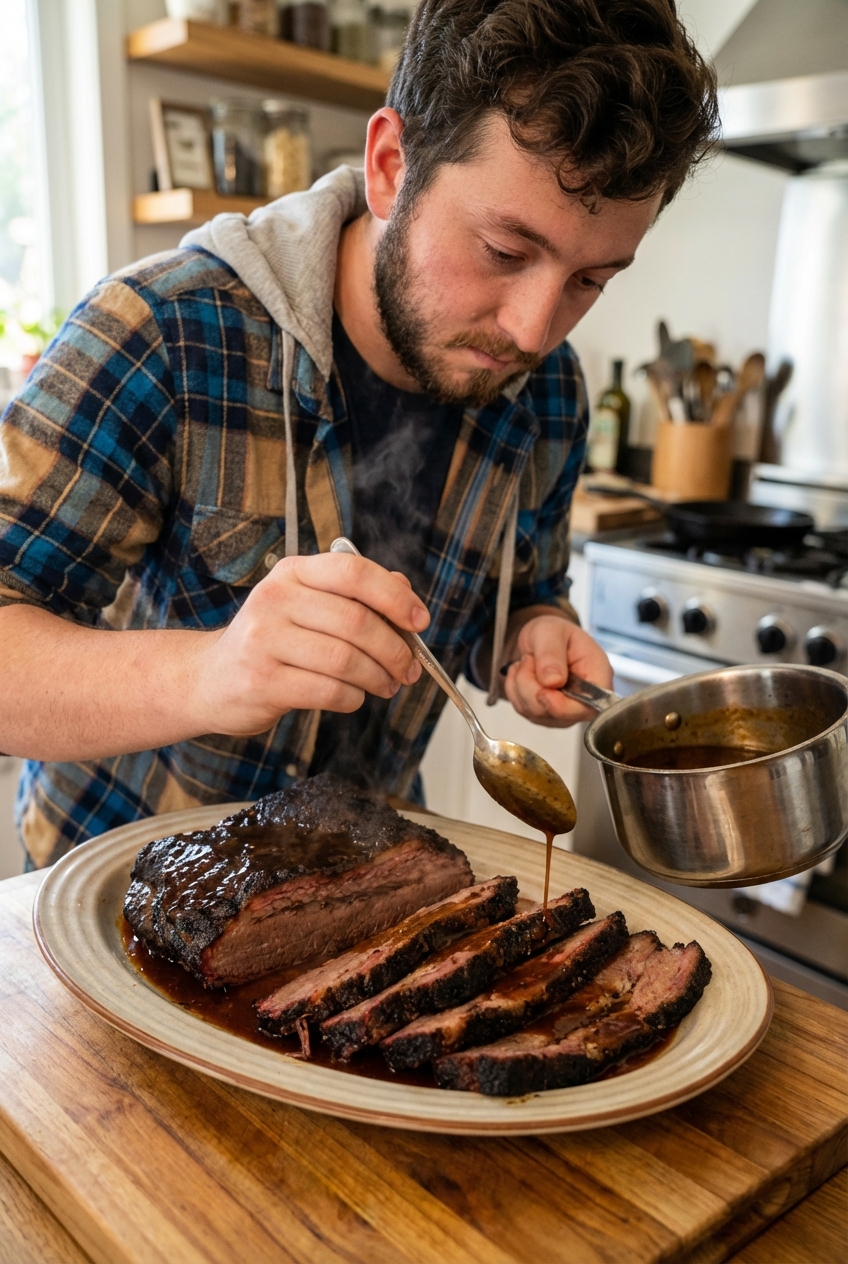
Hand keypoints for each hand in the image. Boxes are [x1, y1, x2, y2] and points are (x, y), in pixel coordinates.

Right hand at [193, 553, 426, 735]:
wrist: (210, 679)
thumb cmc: (271, 642)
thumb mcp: (305, 606)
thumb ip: (353, 596)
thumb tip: (406, 592)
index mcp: (292, 573)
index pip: (353, 572)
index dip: (395, 596)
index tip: (419, 621)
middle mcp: (274, 599)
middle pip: (356, 621)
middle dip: (395, 650)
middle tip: (409, 669)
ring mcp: (264, 640)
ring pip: (346, 660)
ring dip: (378, 678)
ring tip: (386, 685)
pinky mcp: (262, 681)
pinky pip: (328, 690)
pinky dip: (353, 698)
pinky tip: (354, 697)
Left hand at [501, 614, 612, 726]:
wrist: (541, 638)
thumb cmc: (553, 632)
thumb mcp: (550, 631)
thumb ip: (551, 654)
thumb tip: (553, 682)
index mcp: (598, 676)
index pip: (588, 706)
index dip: (562, 707)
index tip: (542, 692)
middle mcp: (586, 700)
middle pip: (555, 713)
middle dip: (531, 686)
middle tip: (529, 659)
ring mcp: (566, 711)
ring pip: (535, 713)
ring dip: (520, 686)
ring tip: (527, 662)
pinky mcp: (547, 715)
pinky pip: (523, 710)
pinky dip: (515, 691)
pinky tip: (523, 674)